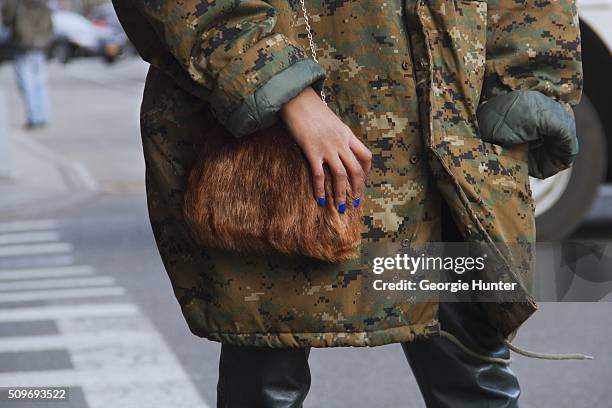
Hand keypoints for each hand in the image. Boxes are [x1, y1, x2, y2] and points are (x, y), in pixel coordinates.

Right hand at [279, 86, 371, 211]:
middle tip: (355, 202)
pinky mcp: (312, 151)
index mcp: (347, 134)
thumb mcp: (331, 120)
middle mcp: (340, 142)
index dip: (366, 171)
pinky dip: (320, 189)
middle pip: (356, 170)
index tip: (362, 181)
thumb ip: (337, 134)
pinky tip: (320, 199)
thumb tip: (337, 145)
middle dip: (357, 188)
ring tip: (341, 207)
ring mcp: (327, 147)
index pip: (365, 155)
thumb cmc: (310, 108)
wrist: (296, 98)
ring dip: (341, 194)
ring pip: (341, 176)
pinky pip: (319, 175)